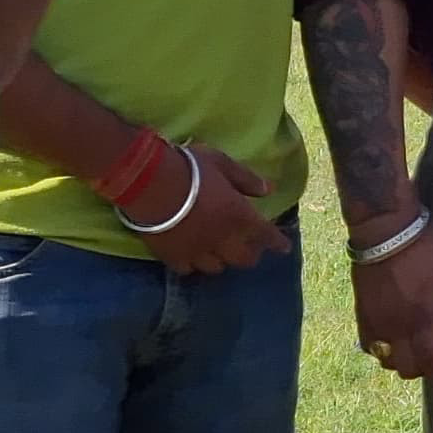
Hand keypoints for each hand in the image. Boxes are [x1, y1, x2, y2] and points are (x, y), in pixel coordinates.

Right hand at [122, 143, 290, 276]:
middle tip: (250, 248)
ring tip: (221, 254)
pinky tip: (191, 258)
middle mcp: (223, 239)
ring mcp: (198, 251)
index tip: (283, 247)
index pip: (267, 236)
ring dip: (222, 261)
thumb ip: (246, 179)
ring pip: (217, 267)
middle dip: (250, 254)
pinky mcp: (173, 257)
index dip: (277, 243)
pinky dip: (192, 265)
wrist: (149, 183)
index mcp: (240, 217)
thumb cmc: (189, 168)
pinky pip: (188, 269)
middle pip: (244, 259)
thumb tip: (269, 189)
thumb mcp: (223, 164)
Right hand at [350, 213, 432, 387]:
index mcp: (424, 317)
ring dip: (402, 361)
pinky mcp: (361, 313)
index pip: (431, 362)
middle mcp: (397, 327)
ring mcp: (376, 322)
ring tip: (415, 348)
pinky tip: (394, 336)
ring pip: (386, 360)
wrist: (383, 228)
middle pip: (407, 369)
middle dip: (424, 370)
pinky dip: (382, 349)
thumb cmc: (424, 242)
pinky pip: (369, 345)